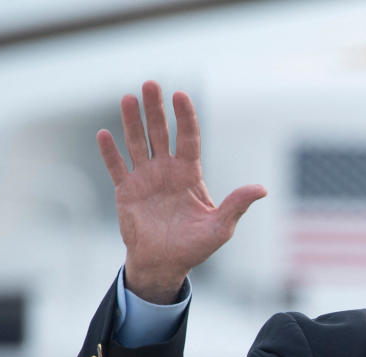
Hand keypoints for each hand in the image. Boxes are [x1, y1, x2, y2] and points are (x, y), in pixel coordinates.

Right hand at [97, 81, 265, 302]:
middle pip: (161, 133)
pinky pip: (116, 167)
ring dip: (132, 121)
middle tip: (150, 84)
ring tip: (128, 98)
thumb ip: (236, 206)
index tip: (181, 95)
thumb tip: (262, 189)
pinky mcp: (126, 191)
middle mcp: (167, 171)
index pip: (188, 139)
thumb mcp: (220, 228)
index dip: (185, 117)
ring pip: (137, 143)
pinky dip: (110, 152)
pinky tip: (104, 134)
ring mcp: (145, 178)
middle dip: (156, 109)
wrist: (164, 264)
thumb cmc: (195, 247)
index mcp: (190, 174)